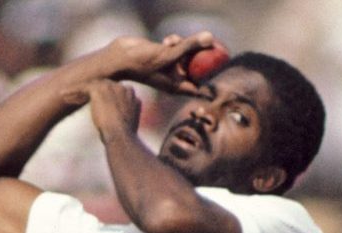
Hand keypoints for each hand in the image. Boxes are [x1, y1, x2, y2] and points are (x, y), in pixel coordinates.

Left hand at [71, 80, 141, 140]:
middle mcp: (122, 88)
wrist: (120, 136)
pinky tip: (62, 95)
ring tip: (66, 97)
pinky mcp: (98, 89)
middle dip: (88, 93)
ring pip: (91, 85)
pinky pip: (82, 87)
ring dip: (78, 91)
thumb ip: (124, 118)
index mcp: (131, 96)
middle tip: (76, 99)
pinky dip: (72, 90)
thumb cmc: (123, 138)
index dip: (101, 98)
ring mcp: (111, 87)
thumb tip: (120, 124)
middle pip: (101, 86)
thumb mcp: (127, 126)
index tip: (91, 104)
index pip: (112, 92)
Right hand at [104, 33, 218, 95]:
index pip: (201, 86)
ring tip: (174, 41)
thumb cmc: (142, 62)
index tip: (221, 63)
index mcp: (177, 86)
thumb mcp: (169, 54)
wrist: (120, 57)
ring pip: (187, 54)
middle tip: (212, 43)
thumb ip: (190, 46)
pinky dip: (175, 41)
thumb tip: (210, 37)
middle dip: (202, 55)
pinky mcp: (164, 55)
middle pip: (197, 68)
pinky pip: (177, 47)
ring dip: (185, 45)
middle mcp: (175, 78)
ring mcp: (169, 66)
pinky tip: (167, 40)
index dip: (212, 77)